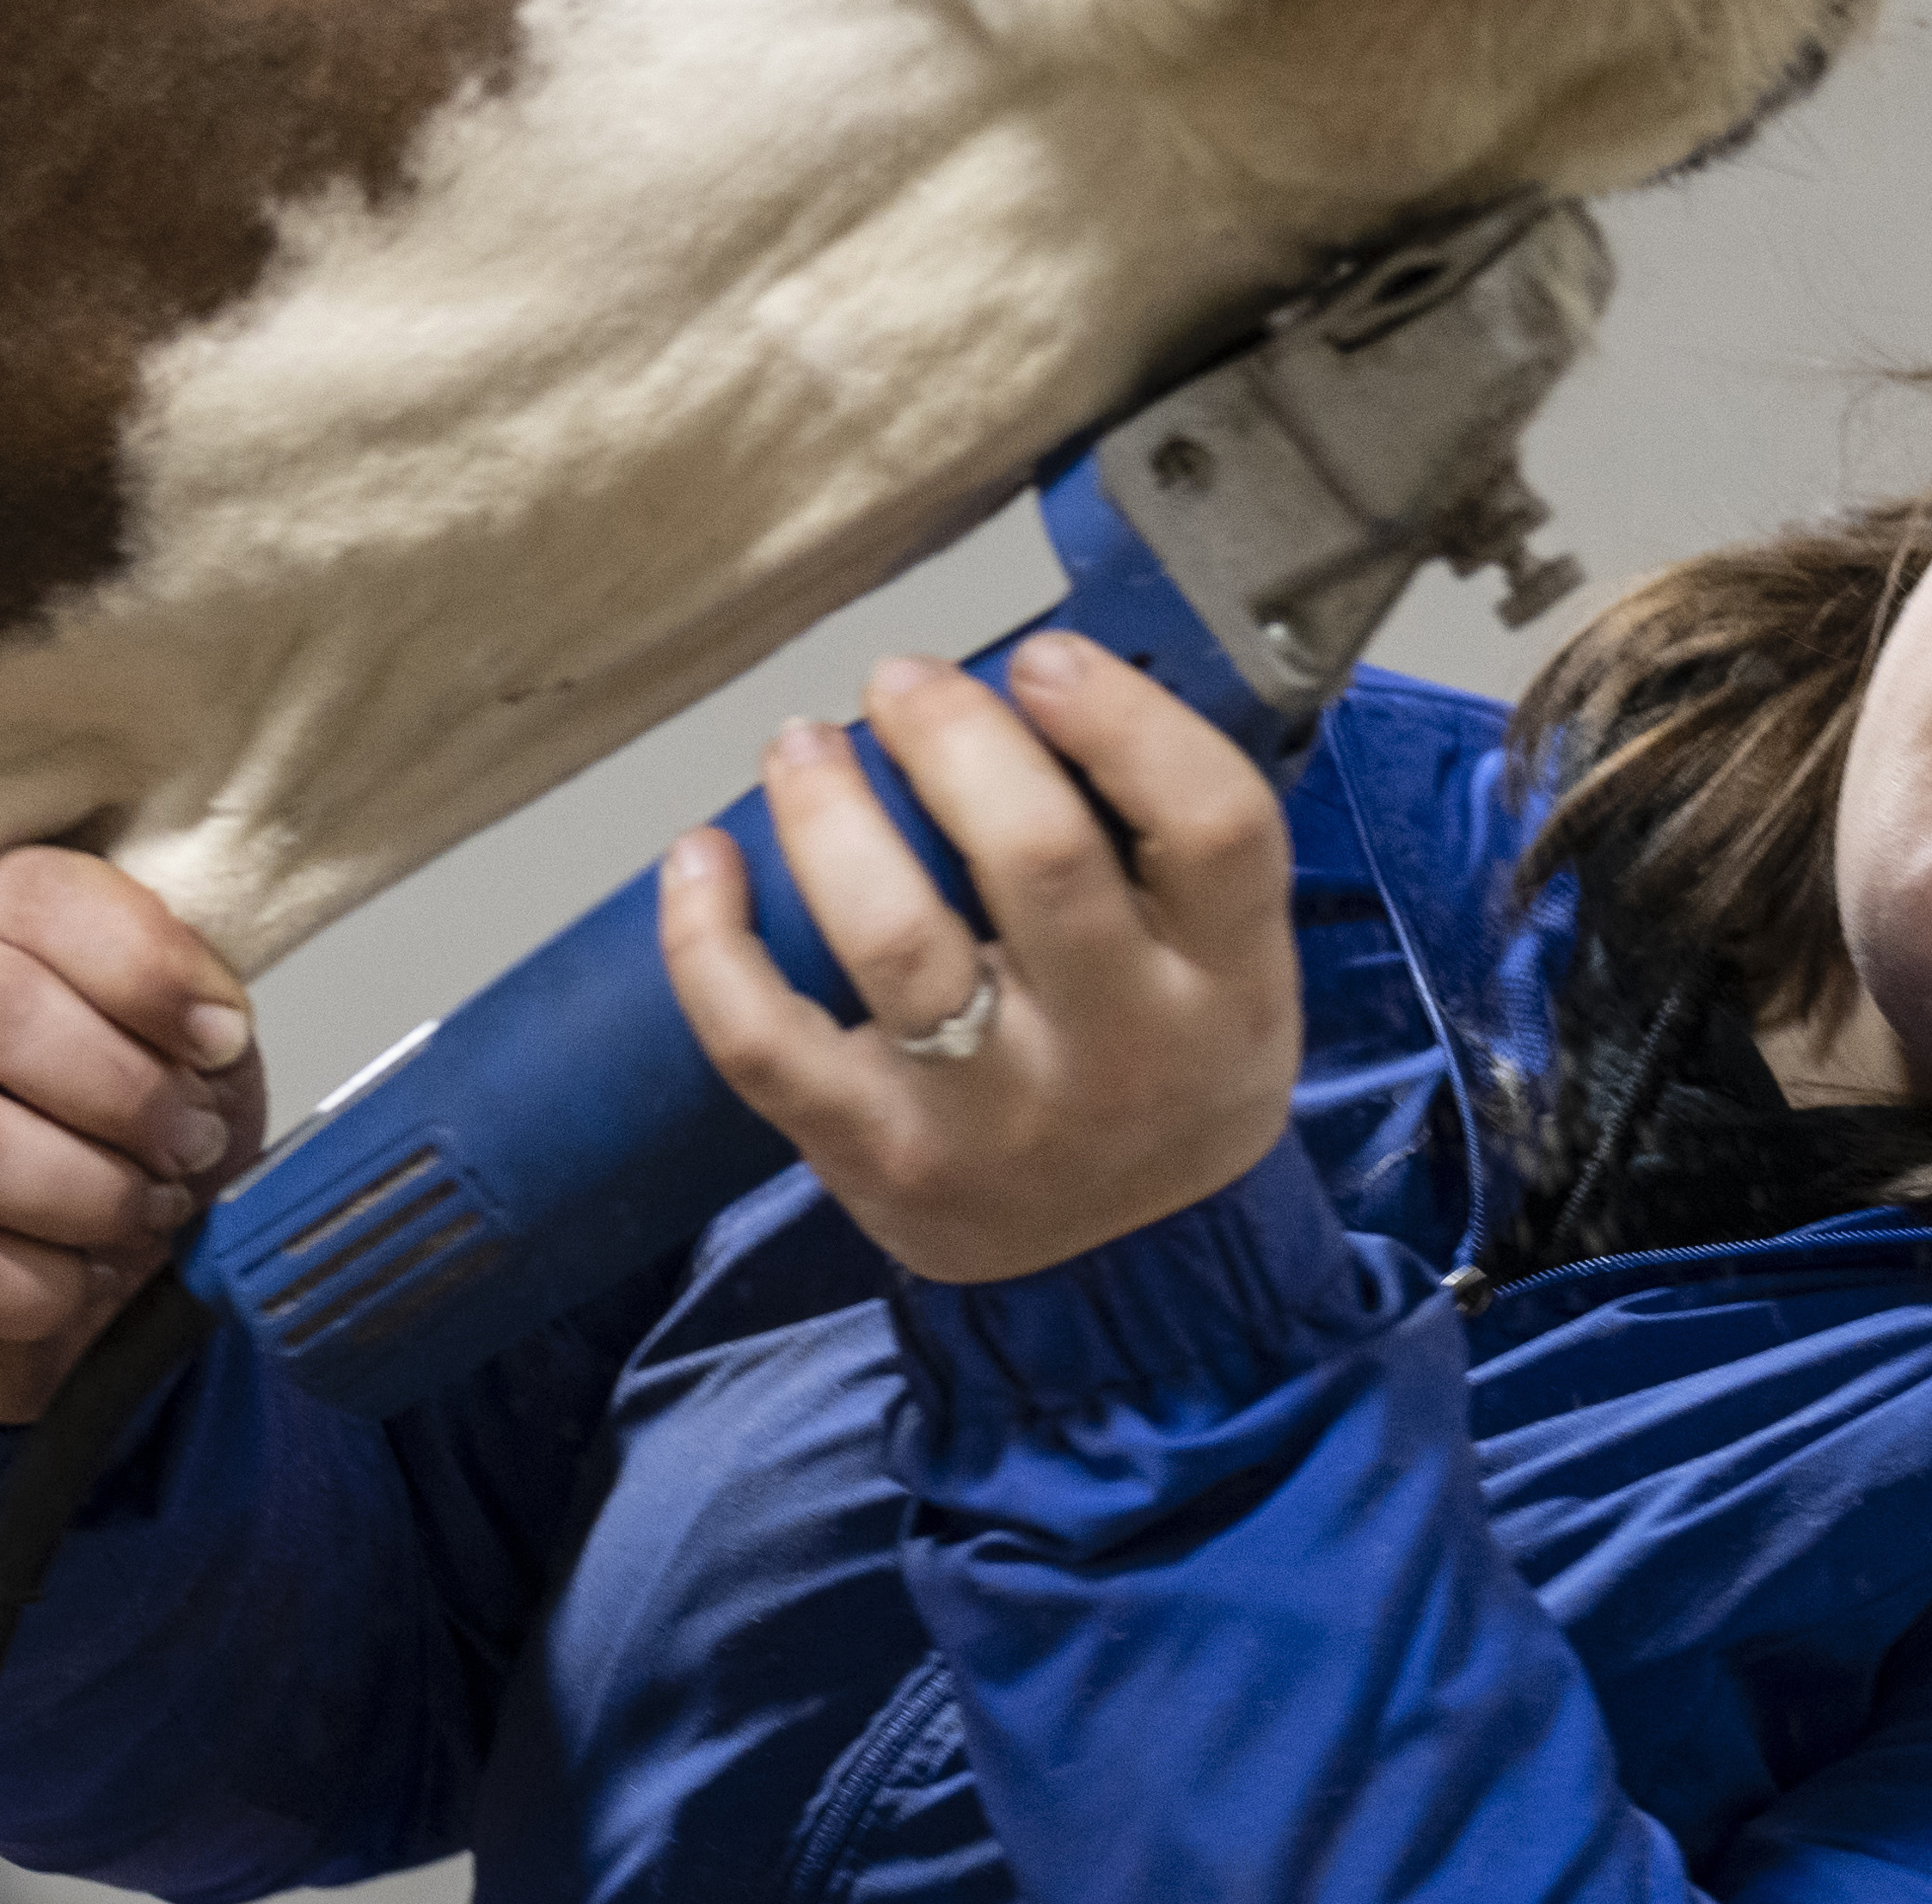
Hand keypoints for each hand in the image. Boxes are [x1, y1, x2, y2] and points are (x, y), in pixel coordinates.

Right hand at [0, 846, 266, 1423]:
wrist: (21, 1294)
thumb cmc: (97, 1138)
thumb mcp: (166, 1053)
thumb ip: (186, 1016)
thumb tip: (211, 1035)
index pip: (43, 898)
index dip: (150, 970)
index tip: (221, 1043)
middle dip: (126, 1092)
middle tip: (191, 1146)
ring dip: (91, 1194)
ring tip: (142, 1214)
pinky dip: (45, 1288)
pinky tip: (76, 1282)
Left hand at [658, 632, 1301, 1283]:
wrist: (1135, 1273)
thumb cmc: (1170, 1062)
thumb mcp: (1231, 964)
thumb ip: (1166, 836)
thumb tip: (1047, 664)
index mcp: (1227, 981)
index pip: (1211, 823)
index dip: (1122, 718)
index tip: (1042, 659)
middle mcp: (1123, 1051)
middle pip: (1040, 856)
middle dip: (952, 735)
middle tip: (901, 680)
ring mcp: (995, 1116)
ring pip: (896, 938)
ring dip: (830, 814)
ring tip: (802, 744)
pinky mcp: (879, 1157)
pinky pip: (769, 1042)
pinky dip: (710, 941)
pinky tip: (700, 856)